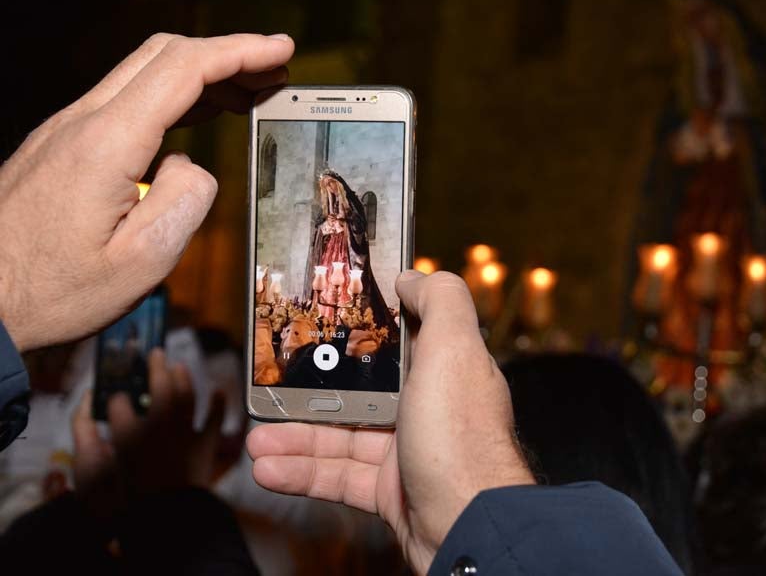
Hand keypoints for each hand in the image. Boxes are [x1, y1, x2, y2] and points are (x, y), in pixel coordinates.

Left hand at [0, 33, 294, 350]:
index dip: (241, 52)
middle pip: (162, 55)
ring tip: (245, 94)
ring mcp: (64, 130)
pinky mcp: (58, 146)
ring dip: (199, 73)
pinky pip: (122, 100)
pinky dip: (170, 95)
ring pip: (141, 73)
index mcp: (106, 144)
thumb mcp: (142, 262)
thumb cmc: (52, 291)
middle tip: (273, 70)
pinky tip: (194, 118)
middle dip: (226, 53)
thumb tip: (190, 164)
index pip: (184, 70)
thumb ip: (185, 200)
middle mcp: (81, 123)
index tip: (282, 50)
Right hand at [73, 349, 225, 519]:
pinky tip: (220, 390)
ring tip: (181, 365)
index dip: (118, 399)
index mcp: (128, 431)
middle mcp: (158, 425)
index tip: (119, 396)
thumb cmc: (123, 502)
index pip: (119, 403)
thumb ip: (86, 441)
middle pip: (158, 386)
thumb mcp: (92, 473)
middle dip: (155, 367)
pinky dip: (218, 405)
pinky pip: (214, 420)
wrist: (163, 520)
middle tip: (155, 352)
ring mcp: (185, 433)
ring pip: (186, 396)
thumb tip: (83, 415)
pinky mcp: (205, 446)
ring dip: (184, 378)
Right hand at [247, 271, 534, 574]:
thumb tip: (415, 275)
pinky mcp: (392, 493)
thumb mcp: (455, 350)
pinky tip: (271, 469)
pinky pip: (340, 477)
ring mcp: (410, 453)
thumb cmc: (463, 440)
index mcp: (445, 370)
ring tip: (258, 437)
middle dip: (314, 389)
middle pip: (362, 390)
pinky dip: (304, 473)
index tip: (323, 321)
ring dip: (297, 437)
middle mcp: (429, 408)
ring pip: (343, 437)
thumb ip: (440, 302)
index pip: (400, 340)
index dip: (362, 329)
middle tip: (273, 385)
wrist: (469, 529)